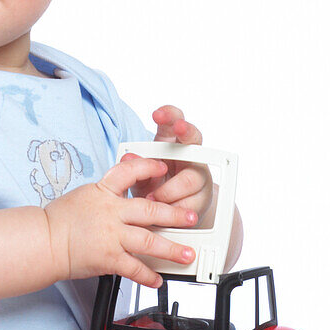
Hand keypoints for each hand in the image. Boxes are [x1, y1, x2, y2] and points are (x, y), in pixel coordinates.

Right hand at [44, 156, 199, 286]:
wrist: (44, 241)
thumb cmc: (60, 219)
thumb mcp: (84, 194)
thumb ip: (107, 192)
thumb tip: (123, 188)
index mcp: (104, 192)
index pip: (129, 173)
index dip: (148, 168)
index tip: (163, 167)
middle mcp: (112, 213)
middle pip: (151, 211)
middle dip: (176, 215)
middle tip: (192, 218)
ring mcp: (112, 237)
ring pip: (149, 242)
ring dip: (172, 249)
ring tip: (187, 254)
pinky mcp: (108, 258)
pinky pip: (134, 268)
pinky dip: (147, 276)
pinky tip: (158, 280)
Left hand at [126, 106, 212, 220]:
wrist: (169, 215)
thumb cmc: (152, 187)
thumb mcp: (140, 176)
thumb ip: (135, 167)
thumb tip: (127, 157)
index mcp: (171, 144)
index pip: (173, 122)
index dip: (168, 115)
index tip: (157, 114)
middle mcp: (189, 155)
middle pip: (194, 137)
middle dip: (186, 130)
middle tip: (178, 127)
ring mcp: (199, 175)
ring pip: (190, 177)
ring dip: (169, 190)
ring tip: (152, 197)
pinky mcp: (203, 197)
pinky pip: (191, 202)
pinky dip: (174, 208)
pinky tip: (164, 211)